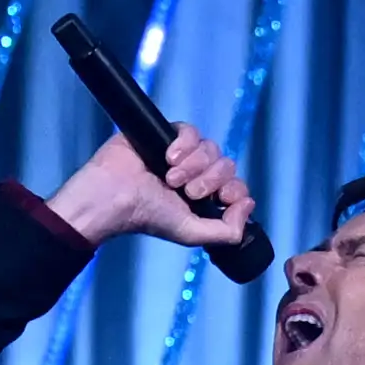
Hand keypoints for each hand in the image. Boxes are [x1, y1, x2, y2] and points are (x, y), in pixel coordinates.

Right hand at [43, 125, 257, 254]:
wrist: (115, 196)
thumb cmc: (148, 217)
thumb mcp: (191, 233)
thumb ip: (226, 232)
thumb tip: (249, 205)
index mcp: (204, 197)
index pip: (236, 185)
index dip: (234, 190)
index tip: (220, 197)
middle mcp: (197, 175)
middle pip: (226, 165)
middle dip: (209, 179)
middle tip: (186, 191)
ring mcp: (184, 155)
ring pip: (211, 148)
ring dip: (194, 164)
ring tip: (170, 177)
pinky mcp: (168, 134)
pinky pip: (191, 130)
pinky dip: (184, 143)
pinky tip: (169, 156)